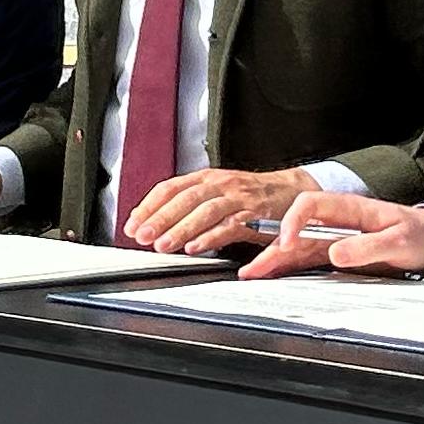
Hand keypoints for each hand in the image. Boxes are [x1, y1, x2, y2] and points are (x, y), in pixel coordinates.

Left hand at [122, 165, 310, 254]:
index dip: (148, 206)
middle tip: (142, 236)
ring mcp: (238, 197)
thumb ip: (191, 207)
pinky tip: (196, 246)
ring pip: (205, 210)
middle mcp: (220, 183)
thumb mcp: (217, 194)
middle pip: (184, 198)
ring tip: (164, 245)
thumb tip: (159, 225)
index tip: (132, 225)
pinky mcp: (255, 213)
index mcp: (206, 178)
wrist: (291, 190)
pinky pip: (231, 224)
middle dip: (160, 218)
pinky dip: (212, 236)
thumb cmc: (251, 196)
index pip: (170, 188)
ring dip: (181, 228)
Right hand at [242, 187, 423, 279]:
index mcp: (350, 208)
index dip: (294, 221)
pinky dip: (289, 267)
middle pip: (296, 229)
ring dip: (274, 260)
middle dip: (273, 248)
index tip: (286, 242)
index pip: (310, 204)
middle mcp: (337, 220)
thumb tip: (335, 253)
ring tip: (252, 275)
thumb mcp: (399, 241)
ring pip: (297, 246)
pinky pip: (308, 259)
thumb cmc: (419, 234)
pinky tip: (272, 275)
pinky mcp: (337, 252)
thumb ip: (368, 247)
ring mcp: (335, 237)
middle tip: (254, 268)